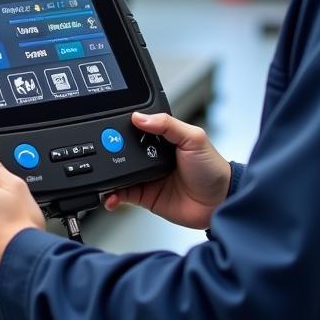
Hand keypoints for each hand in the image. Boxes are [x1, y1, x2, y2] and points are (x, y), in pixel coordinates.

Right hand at [103, 111, 230, 229]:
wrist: (219, 203)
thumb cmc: (212, 169)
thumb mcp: (194, 138)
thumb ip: (168, 125)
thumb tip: (140, 117)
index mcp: (163, 139)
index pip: (137, 129)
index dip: (123, 128)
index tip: (109, 129)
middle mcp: (152, 156)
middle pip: (123, 151)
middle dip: (109, 151)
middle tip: (100, 151)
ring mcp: (147, 177)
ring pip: (119, 173)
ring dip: (108, 174)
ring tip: (101, 174)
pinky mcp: (145, 196)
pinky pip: (123, 194)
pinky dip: (113, 196)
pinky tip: (110, 195)